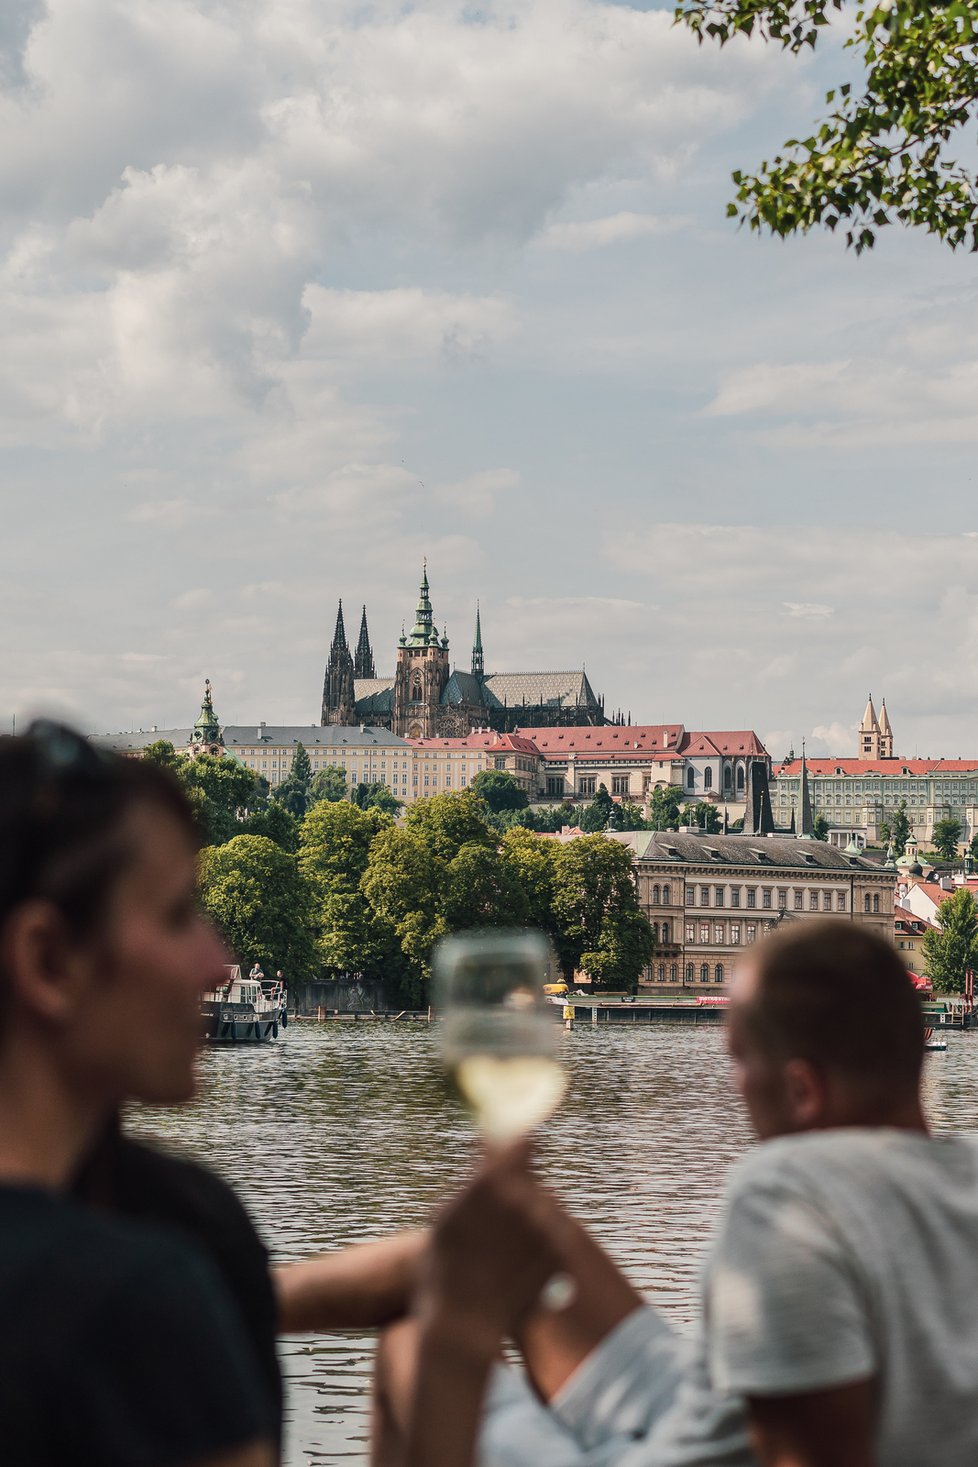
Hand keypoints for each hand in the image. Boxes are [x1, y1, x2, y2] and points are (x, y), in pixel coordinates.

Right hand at [416, 1143, 559, 1356]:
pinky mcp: (561, 1252)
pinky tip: (517, 1265)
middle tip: (496, 1217)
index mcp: (492, 1184)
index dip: (519, 1144)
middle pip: (531, 1178)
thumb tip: (489, 1143)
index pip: (522, 1142)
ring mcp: (546, 1227)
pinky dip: (541, 1243)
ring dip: (530, 1216)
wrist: (464, 1329)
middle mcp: (524, 1200)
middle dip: (517, 1188)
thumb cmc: (443, 1271)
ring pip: (544, 1205)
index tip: (516, 1146)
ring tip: (504, 1249)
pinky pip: (555, 1233)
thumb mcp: (444, 1218)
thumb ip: (471, 1178)